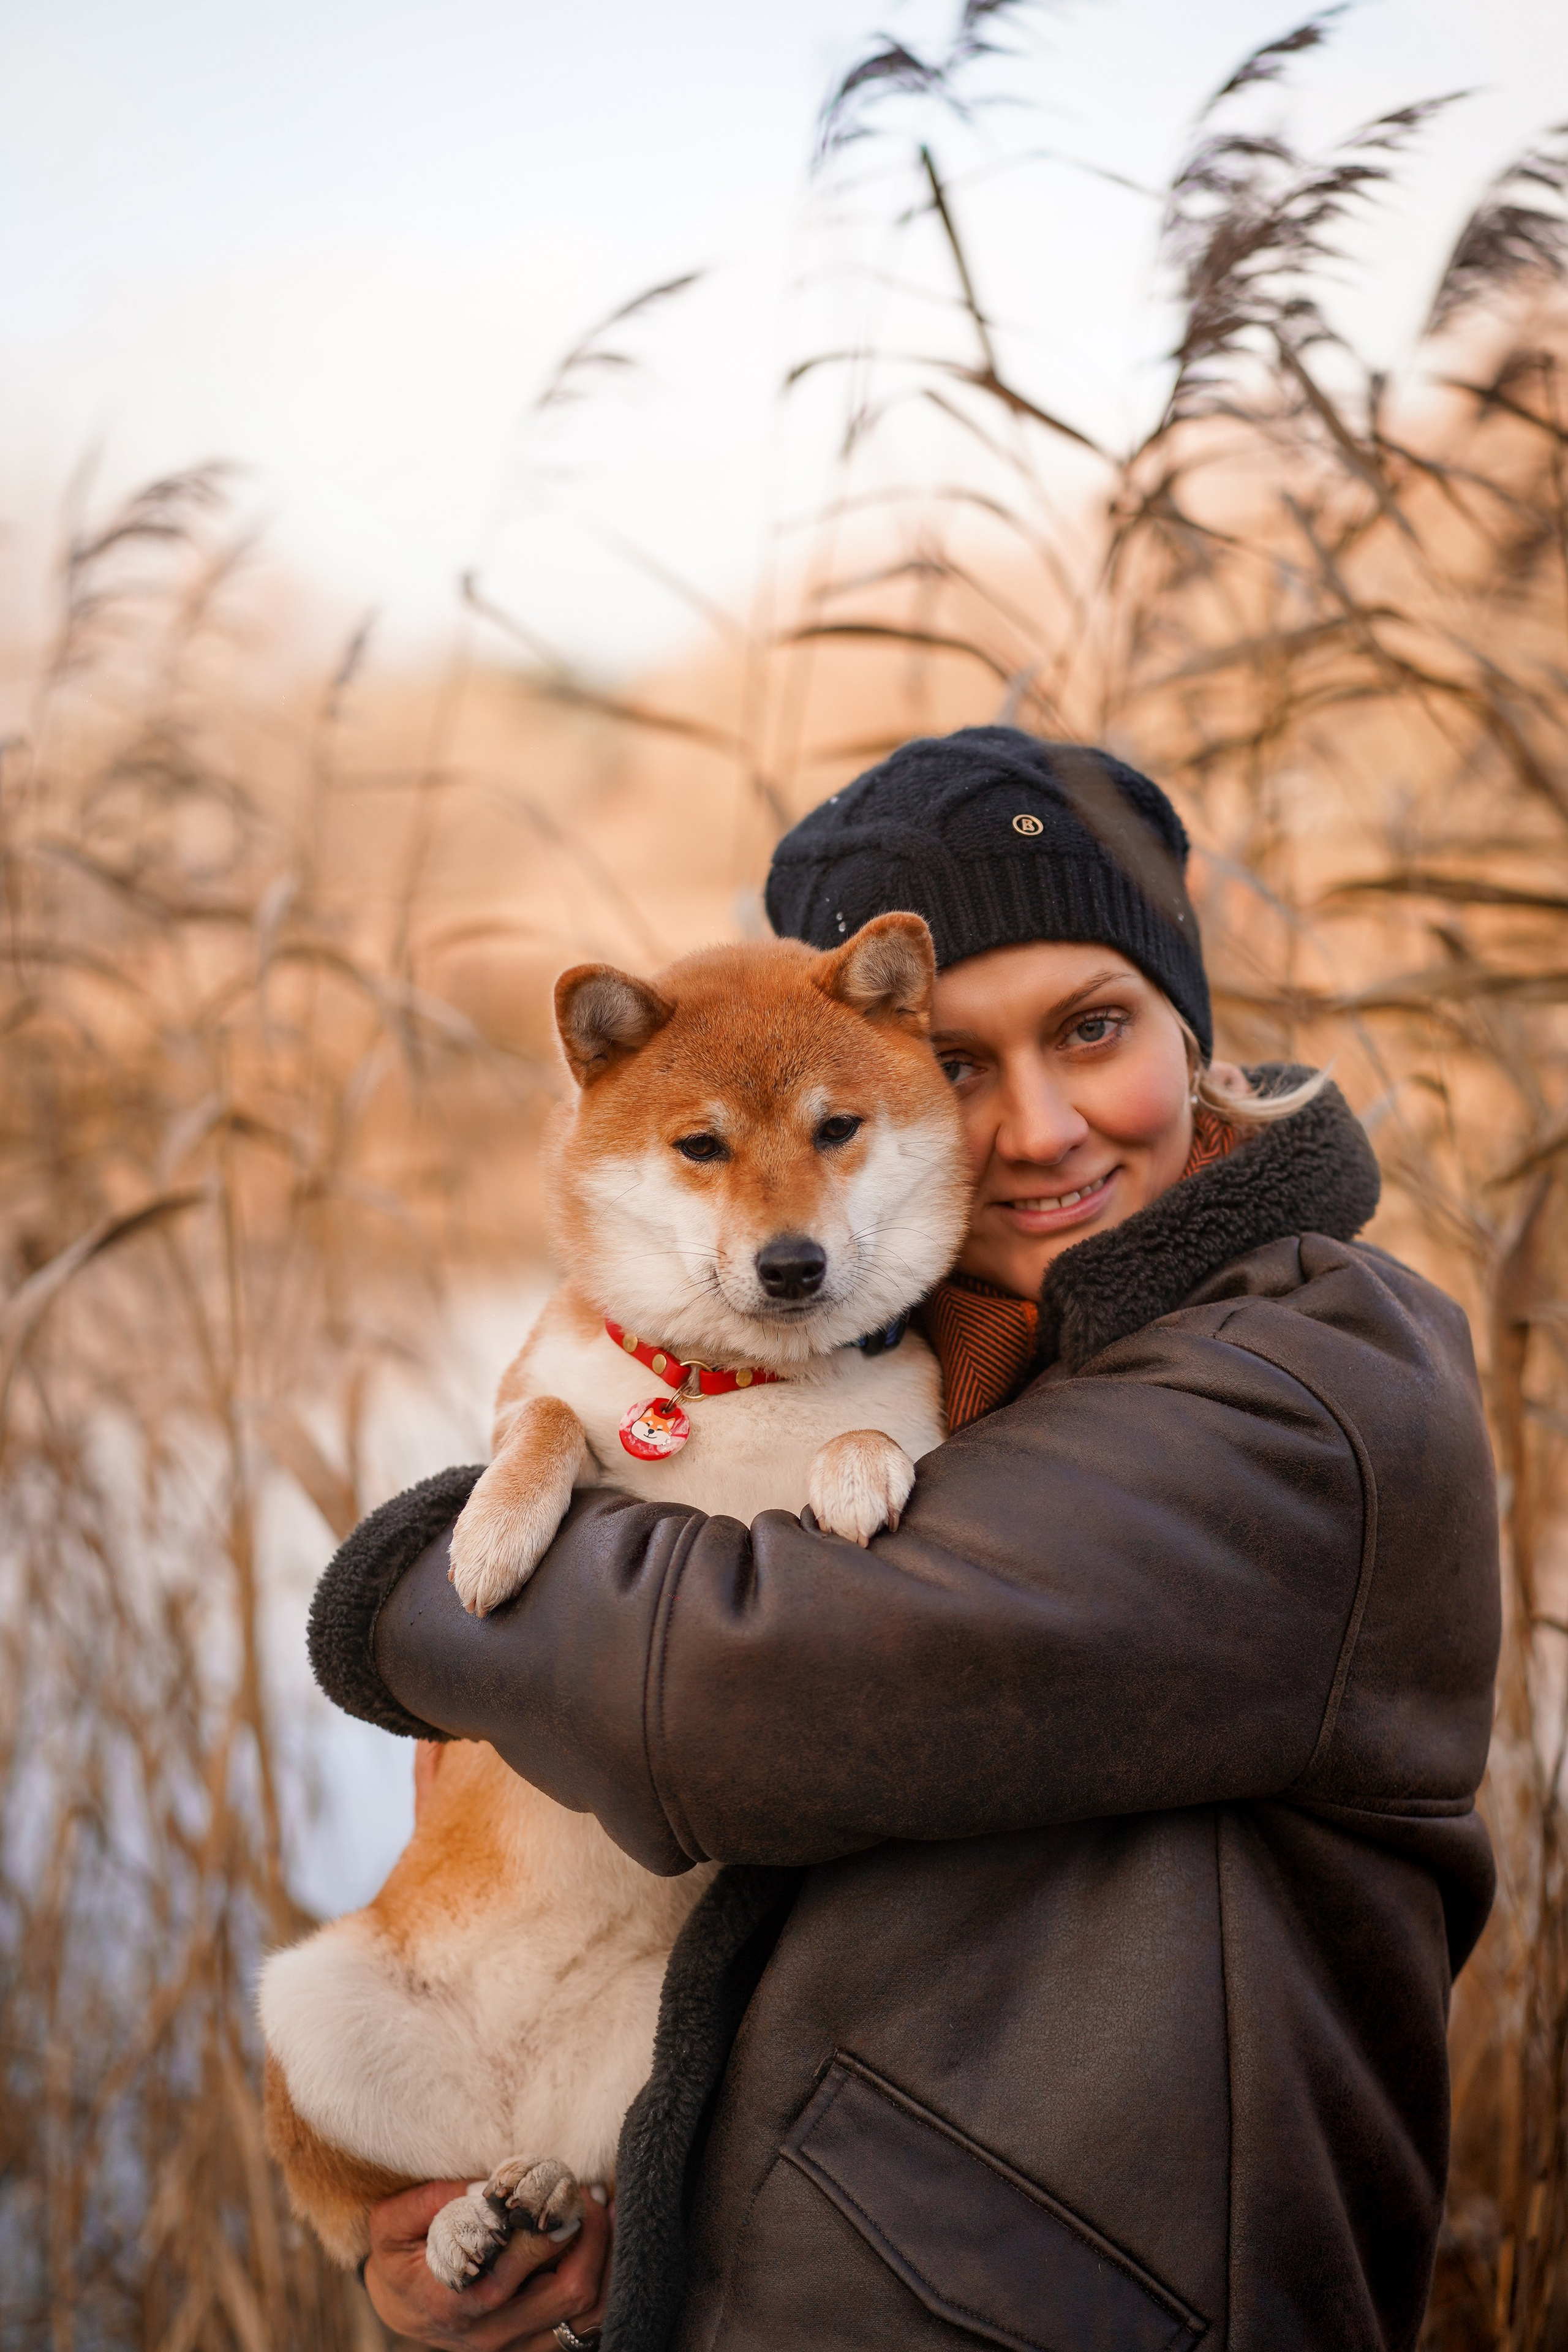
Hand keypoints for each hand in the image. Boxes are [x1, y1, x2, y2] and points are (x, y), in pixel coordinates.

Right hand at [363, 2177, 611, 2349]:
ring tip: (604, 2213)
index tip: (561, 2181)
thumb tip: (489, 2188)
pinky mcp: (531, 2345)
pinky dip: (604, 2285)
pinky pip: (585, 2326)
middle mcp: (489, 2332)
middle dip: (591, 2234)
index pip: (517, 2266)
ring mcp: (514, 2345)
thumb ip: (435, 2198)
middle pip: (568, 2291)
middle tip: (588, 2192)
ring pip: (586, 2315)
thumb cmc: (401, 2253)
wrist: (400, 2303)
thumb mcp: (393, 2221)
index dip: (549, 2223)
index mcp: (453, 2299)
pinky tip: (602, 2244)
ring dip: (606, 2260)